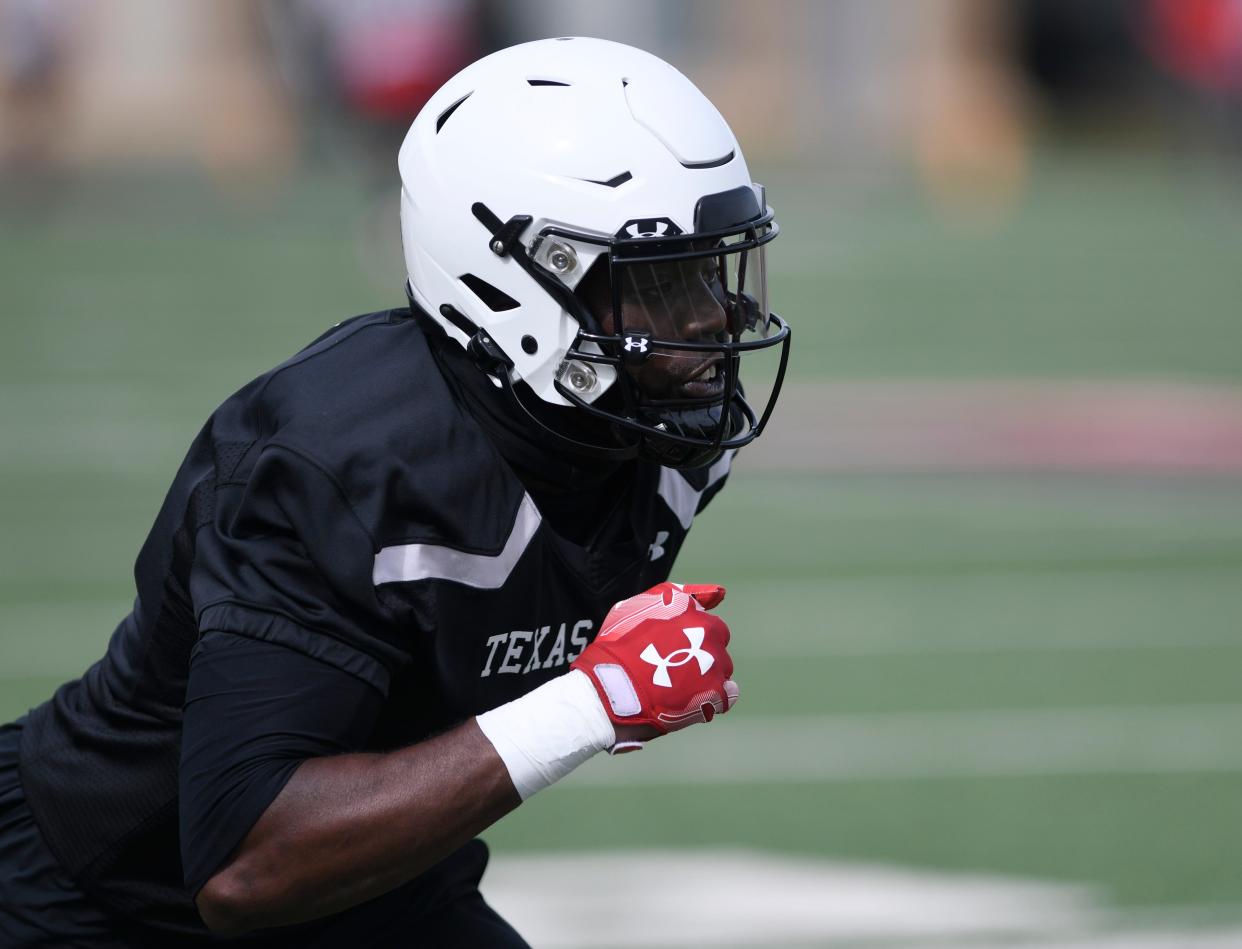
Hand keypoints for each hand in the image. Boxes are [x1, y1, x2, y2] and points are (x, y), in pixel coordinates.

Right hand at [571, 582, 737, 750]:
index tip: (675, 649)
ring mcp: (714, 663)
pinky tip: (692, 701)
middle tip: (673, 668)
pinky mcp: (716, 692)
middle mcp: (708, 633)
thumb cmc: (618, 646)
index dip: (691, 636)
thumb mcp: (640, 605)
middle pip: (716, 645)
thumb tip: (719, 592)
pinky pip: (728, 694)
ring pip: (722, 669)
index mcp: (691, 611)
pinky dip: (714, 698)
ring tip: (678, 688)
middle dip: (701, 654)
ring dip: (707, 677)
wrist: (610, 688)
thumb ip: (681, 594)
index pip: (708, 622)